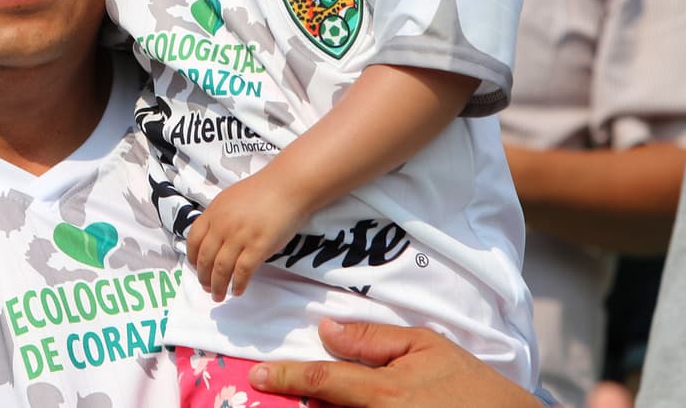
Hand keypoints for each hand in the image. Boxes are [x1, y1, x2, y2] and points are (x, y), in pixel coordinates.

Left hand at [186, 172, 303, 300]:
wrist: (288, 185)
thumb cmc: (264, 190)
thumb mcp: (232, 198)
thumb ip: (221, 216)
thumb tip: (215, 235)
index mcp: (214, 212)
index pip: (194, 239)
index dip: (192, 257)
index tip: (195, 267)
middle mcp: (223, 225)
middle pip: (205, 257)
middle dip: (203, 276)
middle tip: (206, 287)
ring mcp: (240, 236)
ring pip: (221, 268)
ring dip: (218, 285)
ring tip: (219, 295)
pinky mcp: (258, 246)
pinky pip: (243, 271)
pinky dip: (238, 284)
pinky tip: (238, 290)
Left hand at [249, 318, 539, 407]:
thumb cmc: (472, 386)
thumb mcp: (427, 346)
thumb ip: (374, 339)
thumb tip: (327, 330)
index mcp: (383, 393)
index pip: (323, 381)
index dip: (285, 377)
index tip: (257, 375)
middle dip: (297, 403)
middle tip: (272, 390)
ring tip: (301, 400)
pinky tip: (334, 405)